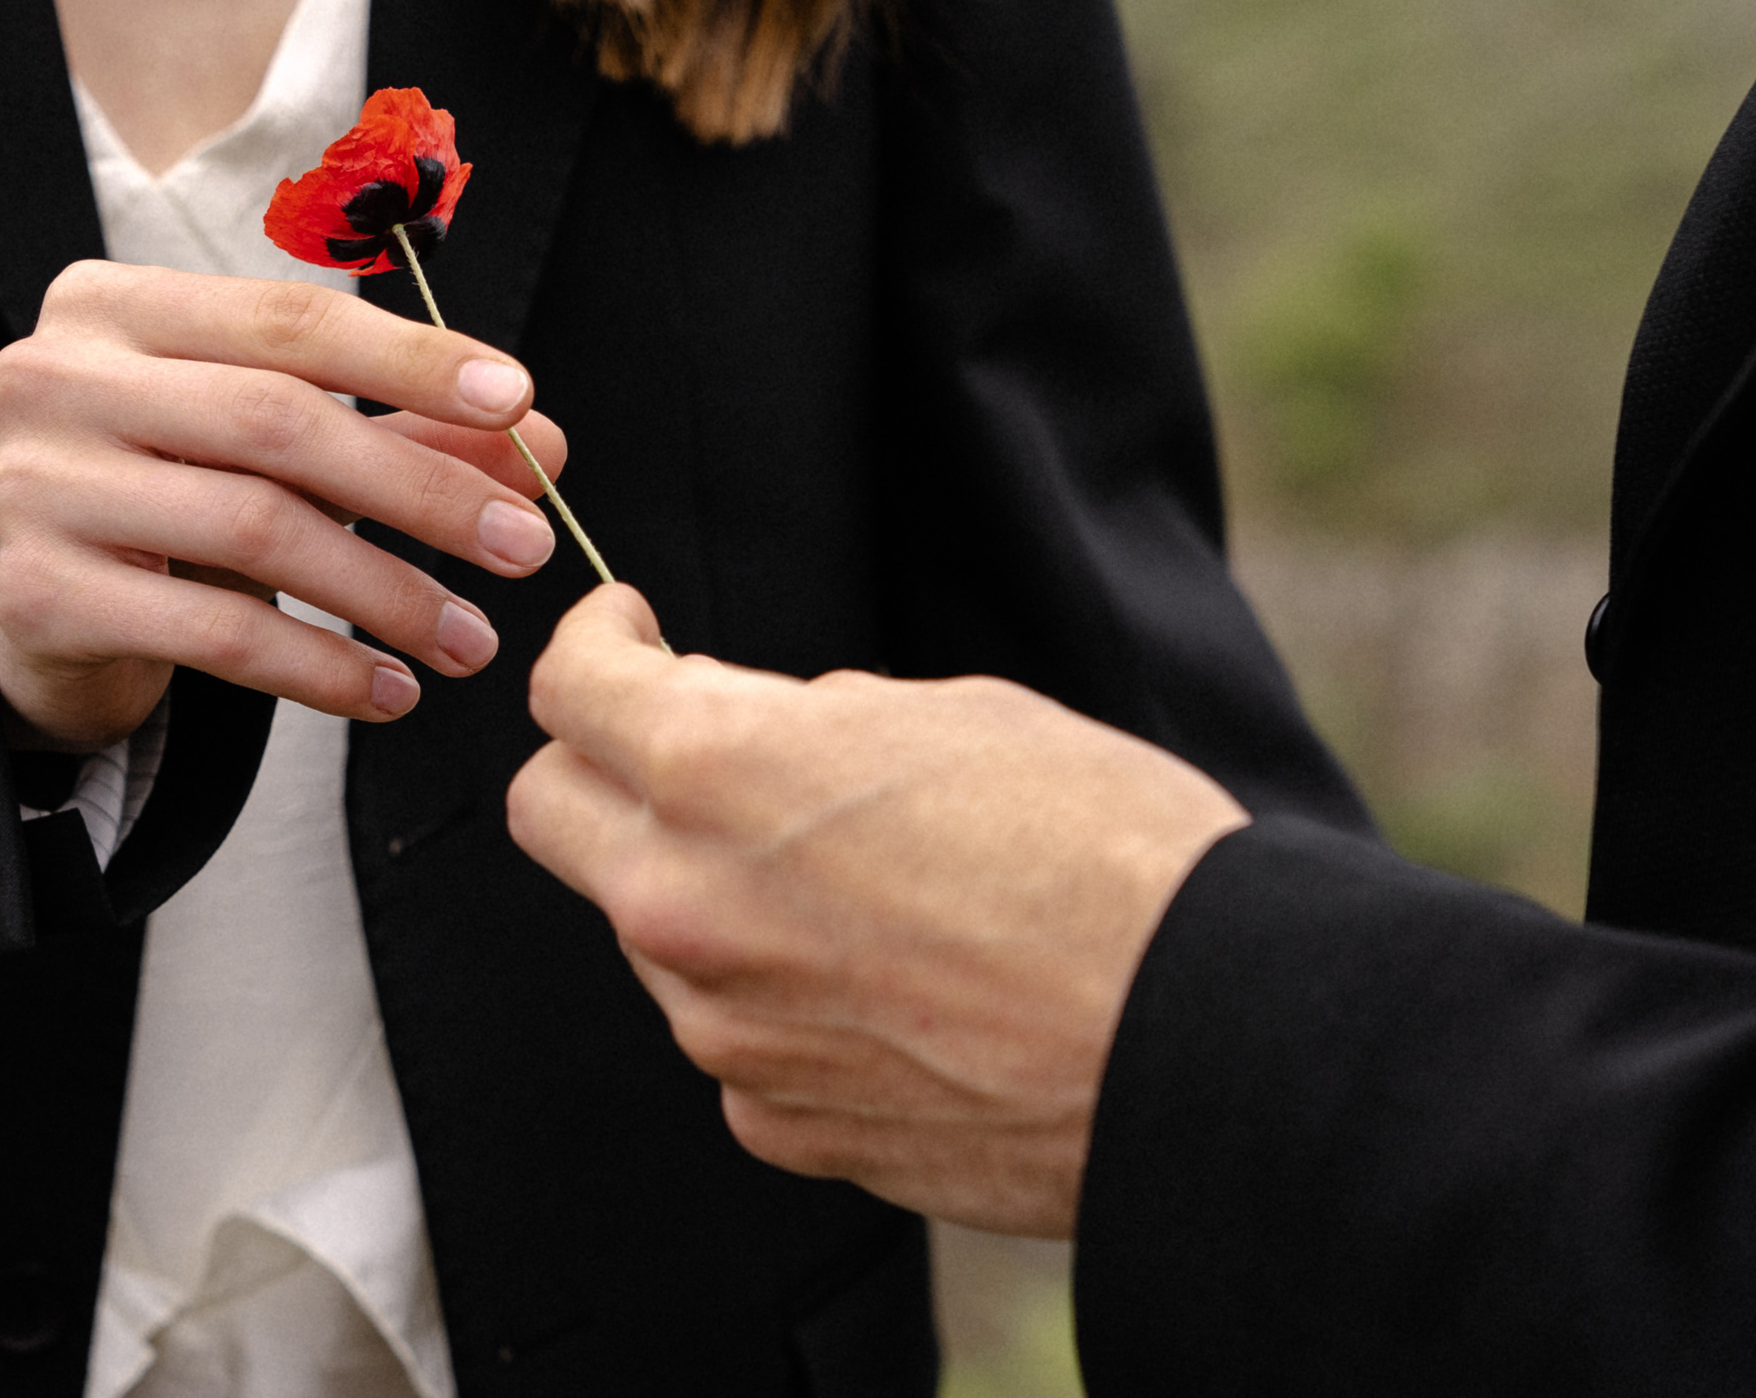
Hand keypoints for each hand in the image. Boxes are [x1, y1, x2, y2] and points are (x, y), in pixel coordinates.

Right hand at [0, 262, 565, 749]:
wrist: (38, 609)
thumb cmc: (173, 494)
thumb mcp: (281, 448)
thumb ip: (401, 430)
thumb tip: (544, 444)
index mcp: (112, 306)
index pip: (288, 319)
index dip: (412, 360)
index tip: (520, 403)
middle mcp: (53, 378)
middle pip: (277, 421)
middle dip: (421, 488)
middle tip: (526, 546)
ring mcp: (33, 486)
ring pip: (253, 530)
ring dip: (386, 592)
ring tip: (472, 641)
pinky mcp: (37, 596)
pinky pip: (214, 633)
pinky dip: (321, 668)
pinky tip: (390, 691)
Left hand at [507, 586, 1246, 1236]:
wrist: (1206, 1041)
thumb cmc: (1107, 851)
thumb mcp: (951, 715)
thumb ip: (805, 718)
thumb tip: (745, 718)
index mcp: (718, 771)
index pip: (569, 688)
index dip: (594, 642)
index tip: (630, 633)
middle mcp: (685, 906)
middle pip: (548, 812)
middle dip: (596, 763)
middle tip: (680, 741)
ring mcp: (721, 1029)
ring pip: (642, 929)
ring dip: (698, 887)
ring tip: (839, 877)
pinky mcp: (773, 1121)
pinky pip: (728, 1035)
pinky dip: (770, 997)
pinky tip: (880, 981)